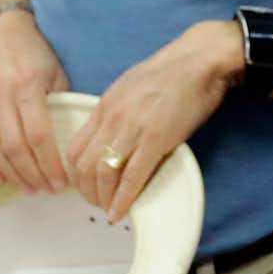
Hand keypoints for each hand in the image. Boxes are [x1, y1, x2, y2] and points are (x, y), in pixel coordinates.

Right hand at [0, 10, 70, 192]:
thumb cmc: (34, 53)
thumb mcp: (56, 72)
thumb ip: (61, 104)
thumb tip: (72, 142)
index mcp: (27, 86)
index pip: (39, 135)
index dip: (49, 164)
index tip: (60, 183)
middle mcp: (0, 95)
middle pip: (15, 147)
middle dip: (32, 174)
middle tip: (46, 190)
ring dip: (10, 173)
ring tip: (27, 187)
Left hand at [65, 20, 241, 221]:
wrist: (198, 60)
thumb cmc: (171, 72)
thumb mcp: (129, 87)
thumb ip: (115, 112)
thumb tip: (110, 133)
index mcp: (105, 105)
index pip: (74, 148)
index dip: (74, 174)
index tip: (83, 186)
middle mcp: (113, 118)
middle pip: (83, 165)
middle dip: (85, 191)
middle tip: (95, 202)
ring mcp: (134, 129)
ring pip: (103, 174)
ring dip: (102, 198)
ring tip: (109, 209)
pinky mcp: (157, 139)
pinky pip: (132, 177)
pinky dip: (123, 199)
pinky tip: (120, 213)